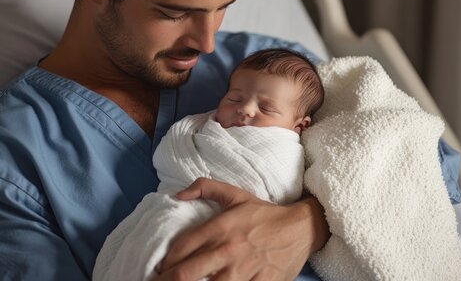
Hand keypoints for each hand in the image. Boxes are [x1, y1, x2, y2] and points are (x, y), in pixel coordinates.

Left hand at [154, 178, 328, 280]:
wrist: (301, 228)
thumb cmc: (264, 214)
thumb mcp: (235, 195)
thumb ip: (205, 188)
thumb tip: (177, 194)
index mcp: (220, 227)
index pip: (181, 248)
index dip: (165, 263)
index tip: (159, 269)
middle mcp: (228, 249)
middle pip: (186, 273)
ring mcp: (244, 270)